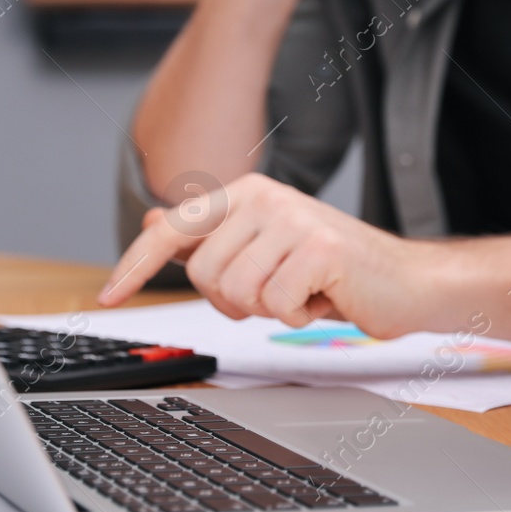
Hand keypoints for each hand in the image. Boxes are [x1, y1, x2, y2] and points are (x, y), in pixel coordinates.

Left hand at [97, 173, 427, 338]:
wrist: (404, 281)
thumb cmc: (333, 270)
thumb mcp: (264, 249)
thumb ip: (210, 236)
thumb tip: (151, 221)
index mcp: (247, 195)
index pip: (173, 229)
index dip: (134, 265)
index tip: (106, 296)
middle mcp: (266, 197)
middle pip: (202, 274)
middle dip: (234, 301)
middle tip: (276, 293)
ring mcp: (293, 219)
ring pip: (236, 293)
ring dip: (269, 310)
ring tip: (303, 291)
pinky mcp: (319, 248)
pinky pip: (275, 306)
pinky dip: (298, 316)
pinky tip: (324, 297)